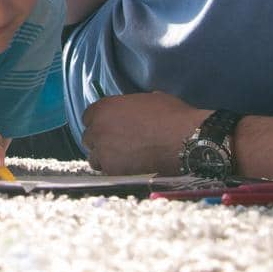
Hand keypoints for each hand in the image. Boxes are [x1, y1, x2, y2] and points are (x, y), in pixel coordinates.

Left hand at [80, 92, 206, 173]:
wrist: (184, 141)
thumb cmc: (172, 116)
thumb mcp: (149, 100)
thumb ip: (131, 106)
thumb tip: (134, 110)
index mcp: (105, 107)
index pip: (88, 117)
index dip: (99, 123)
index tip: (109, 128)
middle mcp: (98, 128)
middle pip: (89, 138)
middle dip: (101, 141)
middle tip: (117, 145)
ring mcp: (104, 150)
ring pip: (94, 158)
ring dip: (105, 158)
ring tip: (122, 160)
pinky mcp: (113, 169)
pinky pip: (107, 172)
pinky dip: (116, 172)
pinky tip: (129, 169)